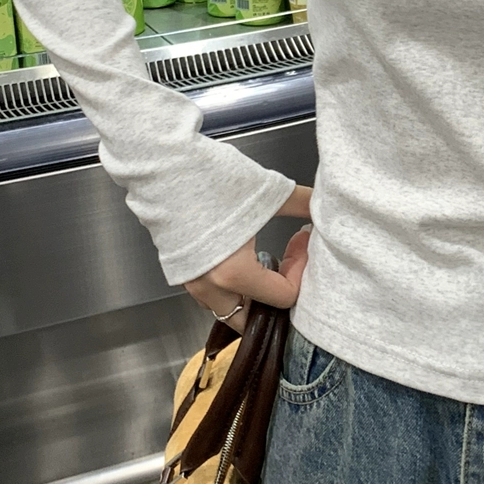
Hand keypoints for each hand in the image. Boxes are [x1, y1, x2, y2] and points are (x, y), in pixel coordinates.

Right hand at [184, 186, 312, 333]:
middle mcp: (209, 286)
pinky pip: (208, 292)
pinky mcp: (177, 269)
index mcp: (234, 274)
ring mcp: (189, 281)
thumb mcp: (267, 191)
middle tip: (285, 270)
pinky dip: (227, 285)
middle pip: (249, 320)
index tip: (301, 245)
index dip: (300, 272)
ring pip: (225, 308)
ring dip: (248, 296)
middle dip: (271, 303)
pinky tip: (238, 257)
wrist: (161, 162)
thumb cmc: (209, 176)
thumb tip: (323, 208)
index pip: (283, 297)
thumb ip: (302, 204)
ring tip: (264, 263)